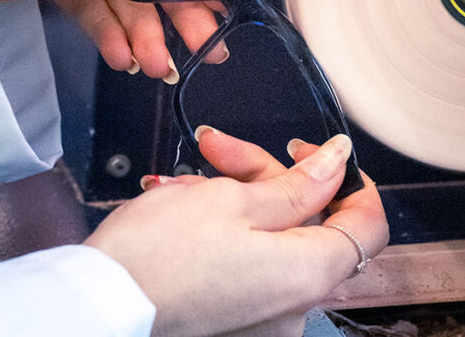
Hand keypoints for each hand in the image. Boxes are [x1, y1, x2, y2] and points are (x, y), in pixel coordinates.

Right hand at [85, 129, 388, 335]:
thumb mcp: (230, 199)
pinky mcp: (234, 319)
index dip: (348, 179)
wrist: (97, 305)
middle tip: (213, 146)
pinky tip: (179, 209)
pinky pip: (247, 264)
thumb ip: (297, 183)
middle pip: (306, 222)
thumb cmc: (154, 256)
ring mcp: (263, 317)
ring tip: (179, 182)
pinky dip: (222, 232)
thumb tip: (338, 162)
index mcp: (307, 273)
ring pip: (270, 237)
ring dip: (230, 196)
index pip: (367, 223)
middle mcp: (294, 305)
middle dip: (260, 173)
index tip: (316, 152)